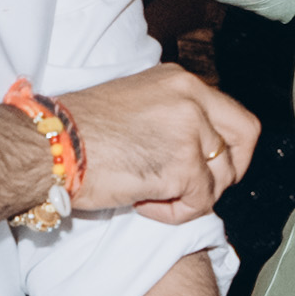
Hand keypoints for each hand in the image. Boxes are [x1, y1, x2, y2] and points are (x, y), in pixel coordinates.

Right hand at [66, 66, 262, 222]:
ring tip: (150, 194)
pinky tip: (142, 202)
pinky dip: (173, 213)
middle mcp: (191, 97)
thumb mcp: (138, 106)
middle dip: (227, 173)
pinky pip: (199, 203)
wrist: (50, 146)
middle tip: (197, 190)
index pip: (234, 115)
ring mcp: (190, 129)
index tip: (211, 170)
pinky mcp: (183, 163)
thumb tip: (200, 150)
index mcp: (180, 81)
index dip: (229, 149)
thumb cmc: (78, 134)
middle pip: (245, 141)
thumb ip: (174, 119)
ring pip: (221, 178)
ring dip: (189, 196)